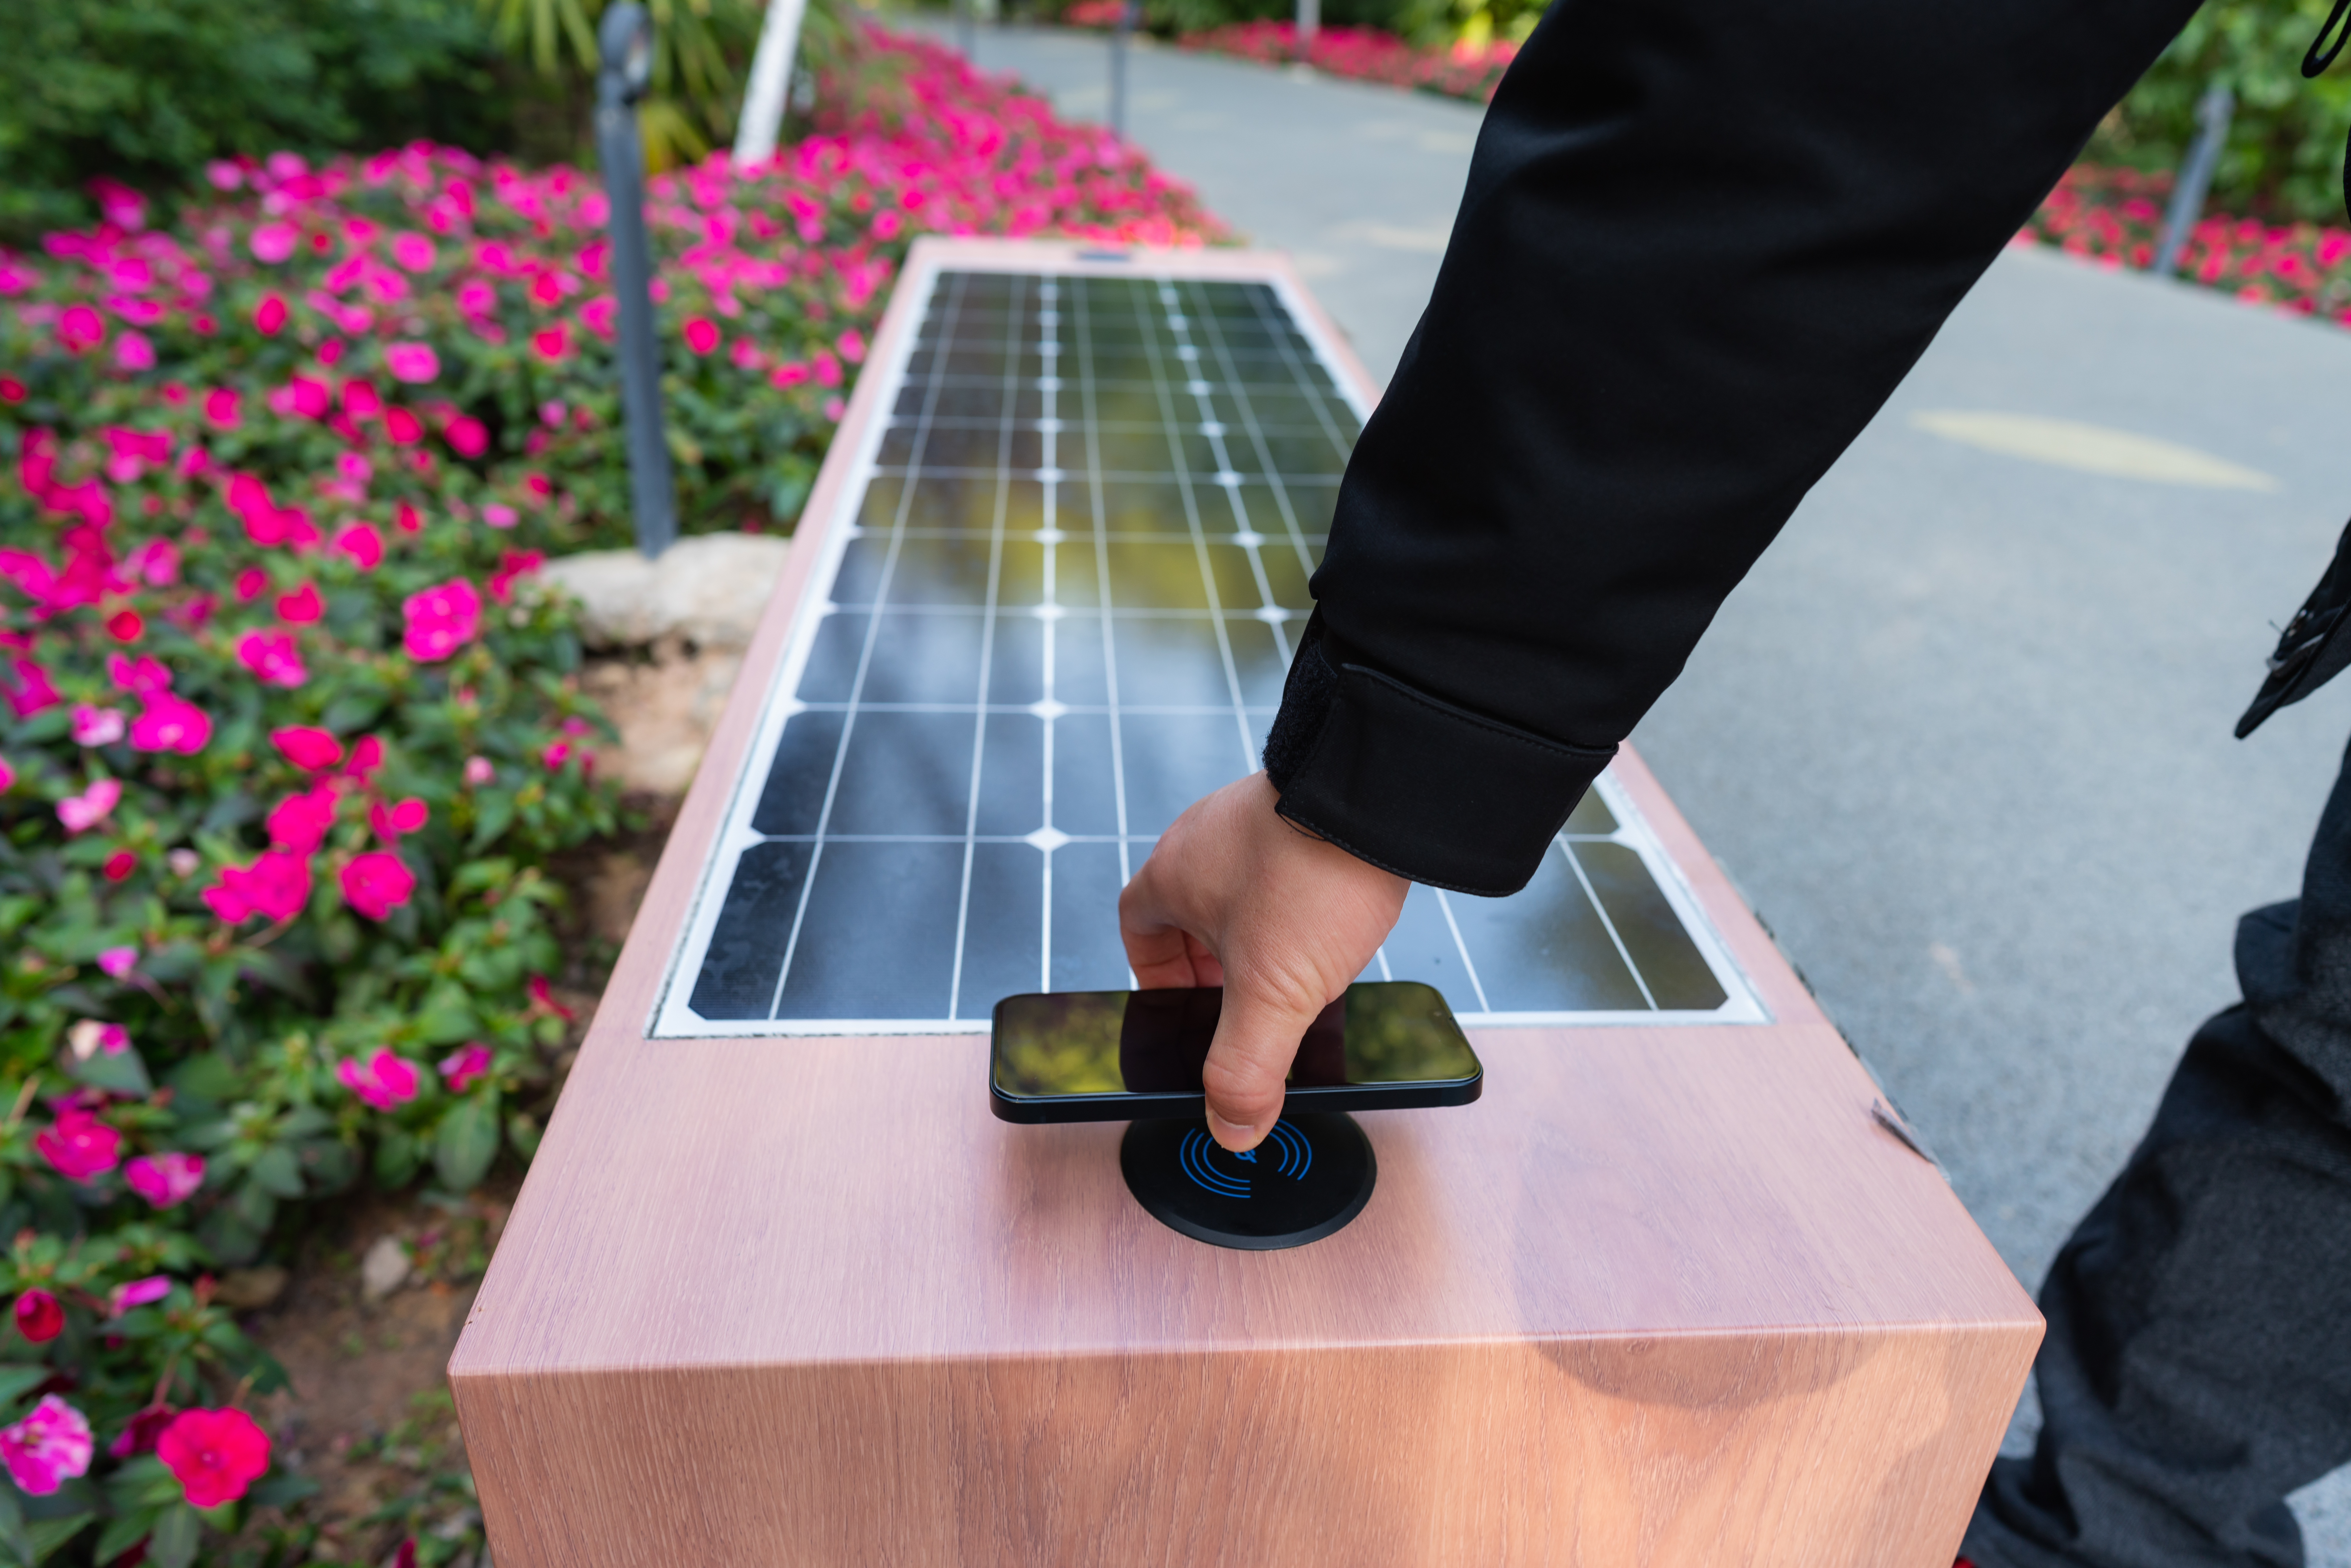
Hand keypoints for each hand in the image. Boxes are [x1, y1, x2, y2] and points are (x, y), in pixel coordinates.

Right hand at [1119, 772, 1408, 1150]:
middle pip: (1190, 913)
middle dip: (1215, 964)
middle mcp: (1203, 837)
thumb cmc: (1313, 872)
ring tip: (1297, 969)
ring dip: (1261, 933)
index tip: (1186, 1008)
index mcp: (1170, 875)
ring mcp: (1254, 816)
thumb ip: (1245, 1067)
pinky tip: (1335, 925)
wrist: (1384, 791)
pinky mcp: (1304, 808)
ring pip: (1242, 888)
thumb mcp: (1272, 993)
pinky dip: (1301, 902)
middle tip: (1247, 1001)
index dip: (1157, 977)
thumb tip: (1230, 1127)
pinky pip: (1287, 865)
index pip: (1136, 929)